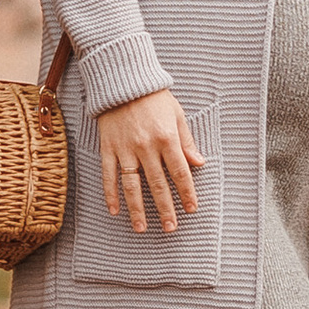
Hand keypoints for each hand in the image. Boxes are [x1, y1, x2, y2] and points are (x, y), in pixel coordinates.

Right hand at [96, 88, 203, 233]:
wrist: (123, 80)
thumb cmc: (154, 97)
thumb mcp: (177, 115)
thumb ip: (187, 141)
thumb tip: (200, 163)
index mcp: (167, 138)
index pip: (180, 173)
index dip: (187, 193)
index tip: (191, 209)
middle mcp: (146, 147)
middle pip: (158, 185)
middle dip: (165, 209)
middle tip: (170, 228)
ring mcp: (126, 149)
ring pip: (132, 186)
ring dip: (137, 210)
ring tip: (141, 228)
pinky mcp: (108, 147)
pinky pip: (109, 175)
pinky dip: (111, 194)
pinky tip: (115, 210)